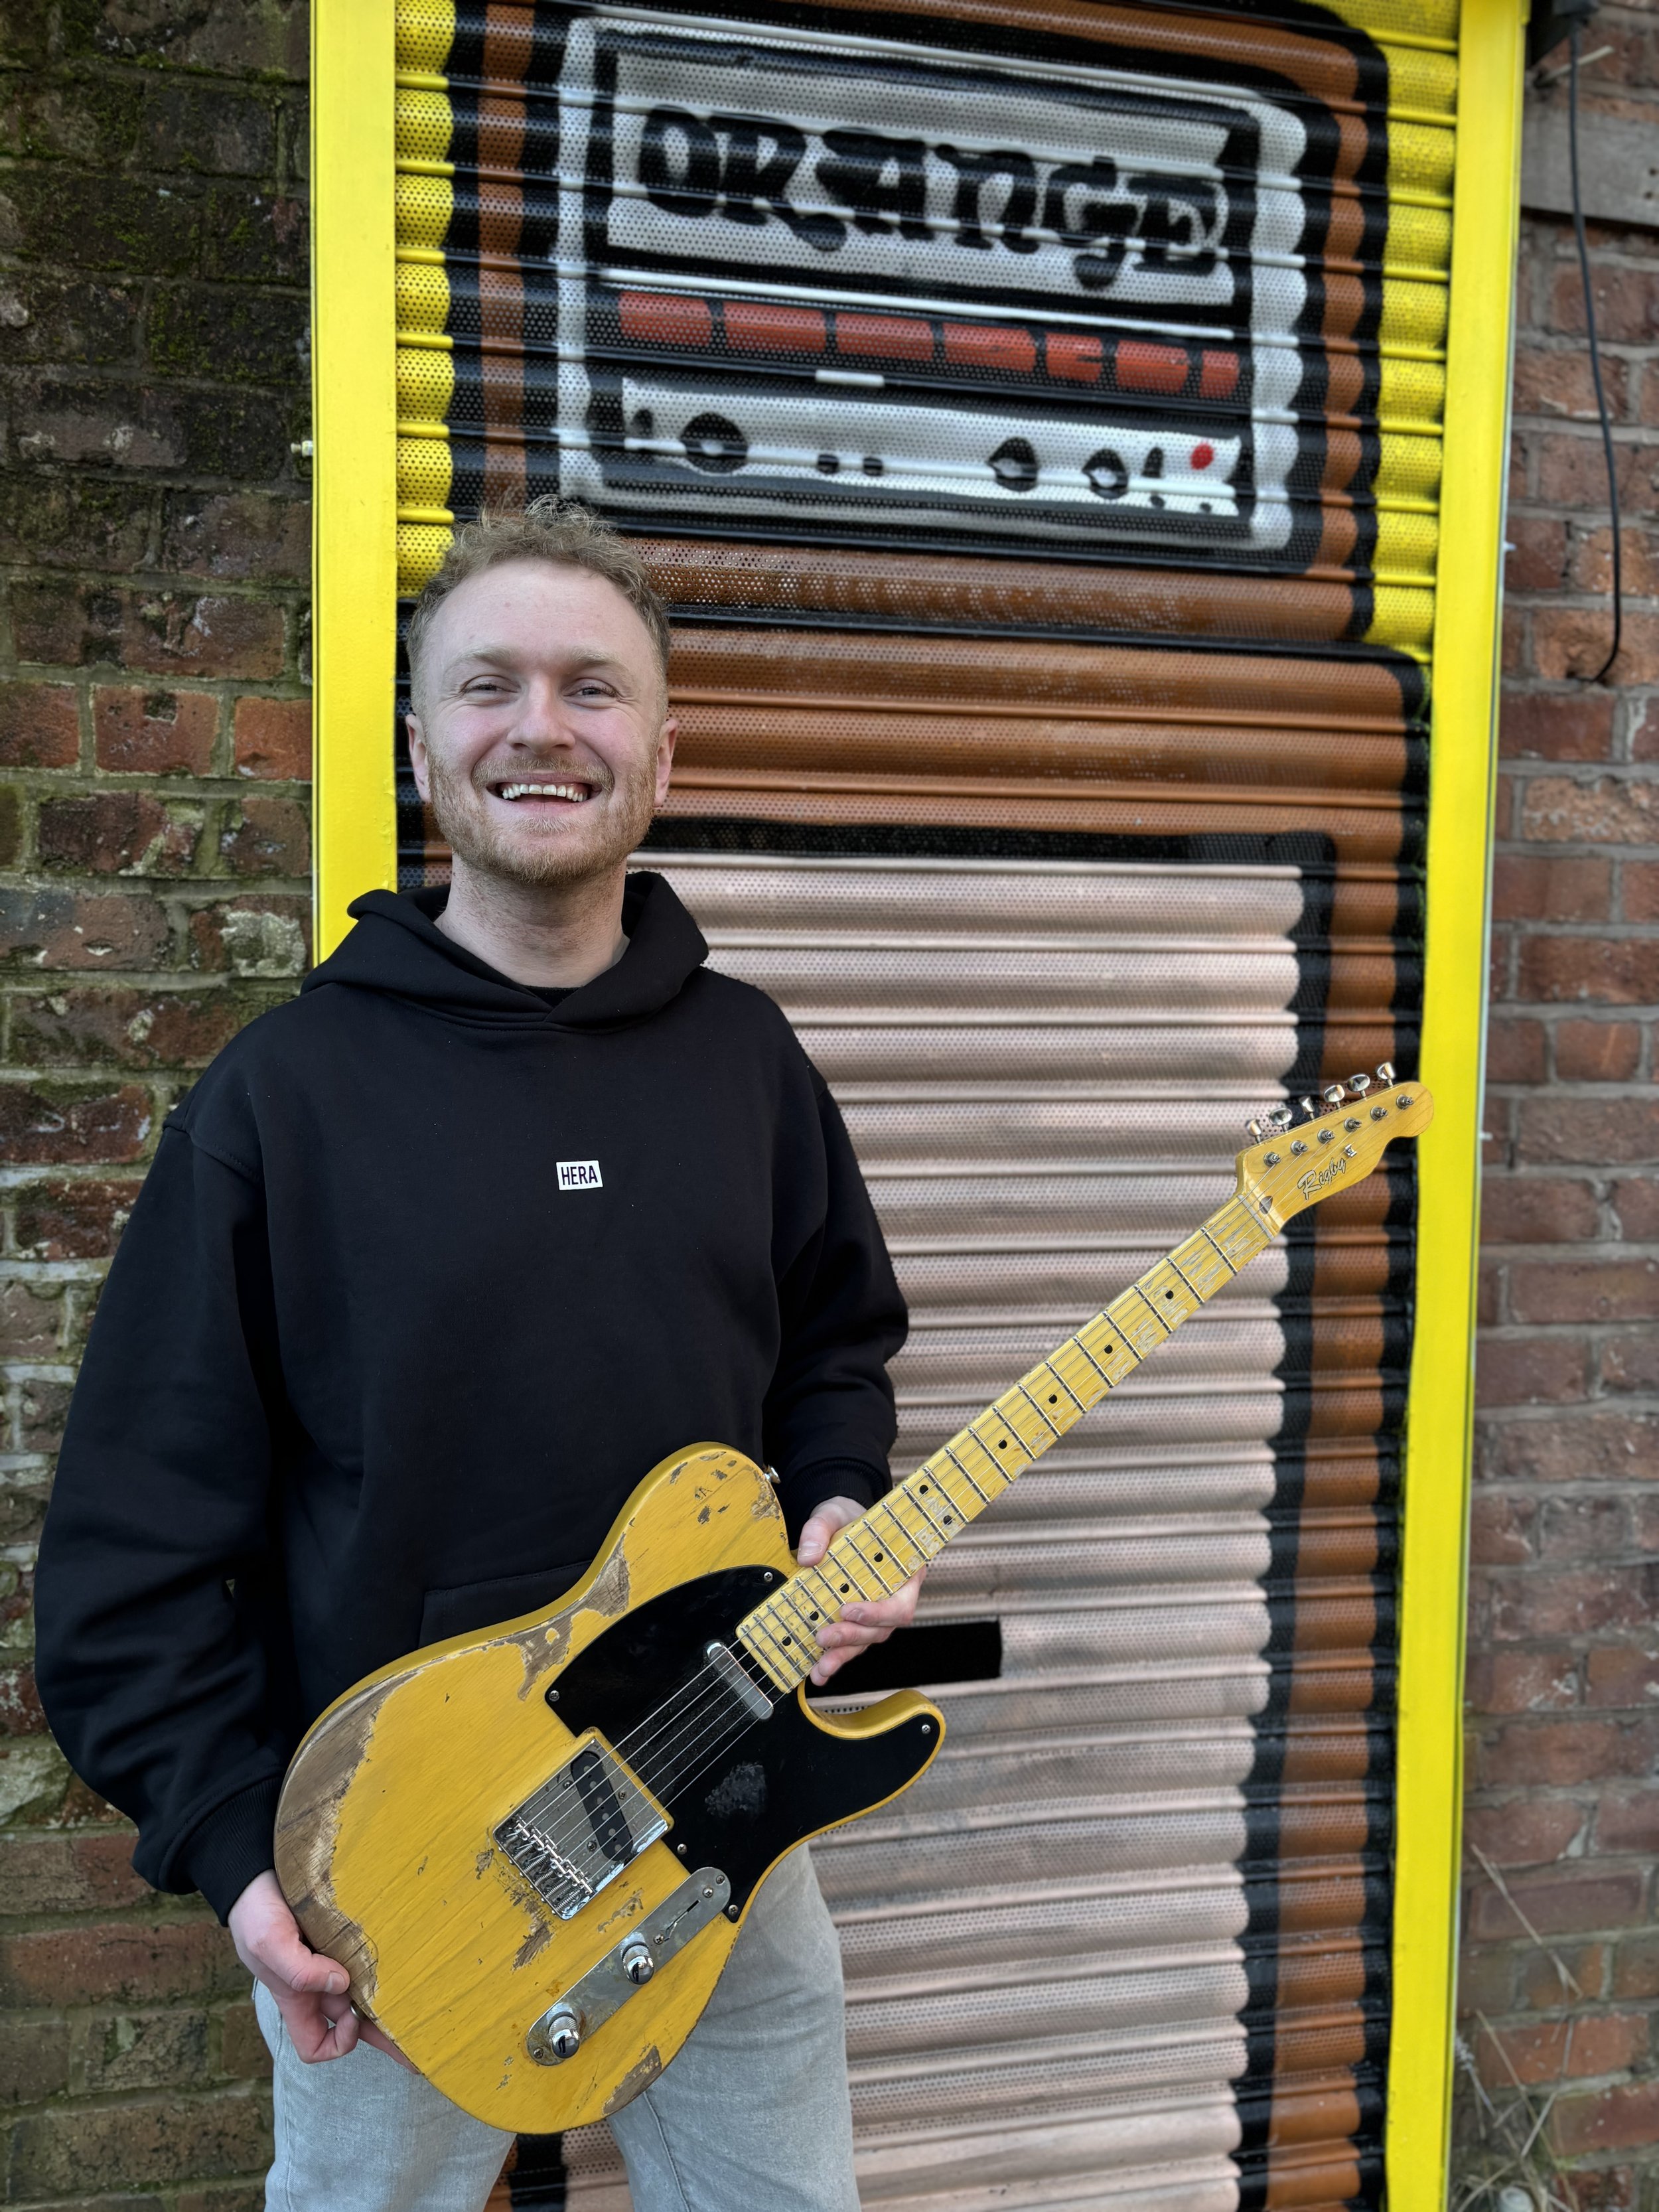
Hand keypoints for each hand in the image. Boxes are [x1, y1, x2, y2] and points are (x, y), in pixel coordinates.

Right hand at [228, 1870, 410, 2068]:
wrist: (257, 1875)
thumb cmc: (255, 1914)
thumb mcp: (269, 1945)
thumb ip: (299, 1970)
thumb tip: (341, 1984)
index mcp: (296, 1998)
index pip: (316, 2045)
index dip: (337, 2042)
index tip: (351, 2014)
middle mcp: (317, 1984)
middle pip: (354, 2018)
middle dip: (384, 2026)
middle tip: (421, 2022)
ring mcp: (332, 1959)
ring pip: (366, 1986)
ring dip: (388, 1989)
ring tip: (420, 1986)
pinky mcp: (343, 1934)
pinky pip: (366, 1953)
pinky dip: (382, 1955)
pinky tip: (402, 1946)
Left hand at [797, 1494, 924, 1687]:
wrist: (838, 1522)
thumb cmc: (845, 1517)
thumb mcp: (832, 1514)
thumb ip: (819, 1530)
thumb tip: (808, 1558)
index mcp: (903, 1571)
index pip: (901, 1602)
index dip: (878, 1613)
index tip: (848, 1609)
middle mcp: (894, 1595)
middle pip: (882, 1629)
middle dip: (853, 1636)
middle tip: (824, 1638)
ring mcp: (876, 1611)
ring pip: (866, 1641)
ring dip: (843, 1656)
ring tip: (820, 1669)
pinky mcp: (857, 1620)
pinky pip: (852, 1643)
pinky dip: (835, 1657)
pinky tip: (818, 1671)